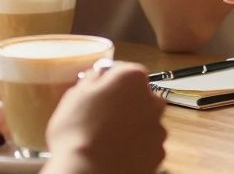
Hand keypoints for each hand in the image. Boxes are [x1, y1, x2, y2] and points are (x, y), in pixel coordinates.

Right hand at [45, 61, 165, 173]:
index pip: (124, 70)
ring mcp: (158, 128)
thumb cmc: (77, 133)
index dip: (109, 80)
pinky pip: (147, 144)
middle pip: (140, 96)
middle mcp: (152, 100)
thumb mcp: (74, 95)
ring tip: (107, 139)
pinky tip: (116, 152)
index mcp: (133, 78)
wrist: (88, 172)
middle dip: (124, 103)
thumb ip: (92, 78)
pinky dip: (136, 147)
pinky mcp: (158, 152)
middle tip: (101, 117)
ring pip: (145, 121)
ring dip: (131, 126)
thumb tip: (99, 74)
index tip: (98, 89)